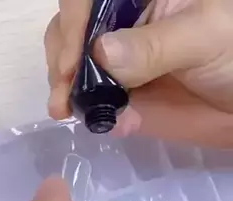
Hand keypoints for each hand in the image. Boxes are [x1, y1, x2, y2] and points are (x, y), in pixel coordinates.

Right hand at [46, 0, 232, 146]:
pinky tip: (104, 121)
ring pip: (69, 65)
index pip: (86, 1)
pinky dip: (88, 113)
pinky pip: (88, 101)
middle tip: (66, 89)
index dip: (73, 24)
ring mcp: (113, 61)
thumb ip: (154, 45)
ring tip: (69, 109)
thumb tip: (100, 53)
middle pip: (68, 29)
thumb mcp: (205, 36)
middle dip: (61, 57)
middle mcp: (119, 23)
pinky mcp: (115, 95)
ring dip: (64, 88)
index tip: (73, 60)